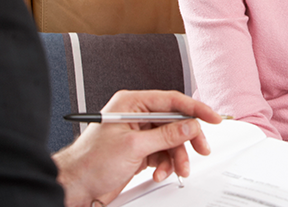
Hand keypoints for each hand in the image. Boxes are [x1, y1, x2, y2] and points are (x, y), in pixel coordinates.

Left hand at [52, 89, 221, 206]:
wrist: (75, 187)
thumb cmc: (90, 162)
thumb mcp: (134, 146)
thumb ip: (166, 134)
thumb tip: (190, 125)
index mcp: (131, 103)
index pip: (171, 100)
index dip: (195, 108)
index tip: (212, 117)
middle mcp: (136, 116)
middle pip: (175, 121)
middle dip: (187, 138)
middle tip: (201, 149)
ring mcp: (138, 134)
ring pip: (171, 140)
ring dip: (176, 157)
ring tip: (177, 169)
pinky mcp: (138, 151)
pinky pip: (162, 154)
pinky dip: (165, 165)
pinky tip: (159, 173)